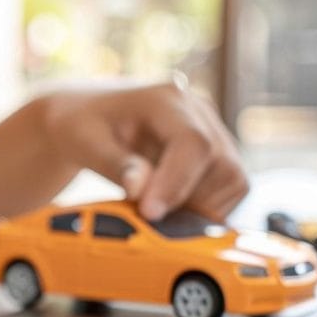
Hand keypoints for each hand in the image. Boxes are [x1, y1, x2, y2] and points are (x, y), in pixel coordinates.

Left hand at [42, 82, 247, 221]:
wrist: (88, 117)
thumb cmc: (82, 126)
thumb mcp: (83, 143)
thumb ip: (114, 164)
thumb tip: (142, 188)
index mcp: (165, 100)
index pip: (193, 143)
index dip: (177, 183)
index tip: (151, 213)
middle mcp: (198, 110)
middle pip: (223, 165)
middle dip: (190, 201)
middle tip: (150, 216)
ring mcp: (212, 130)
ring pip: (233, 179)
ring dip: (202, 207)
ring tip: (160, 210)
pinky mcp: (216, 152)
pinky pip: (230, 188)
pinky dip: (207, 208)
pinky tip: (172, 208)